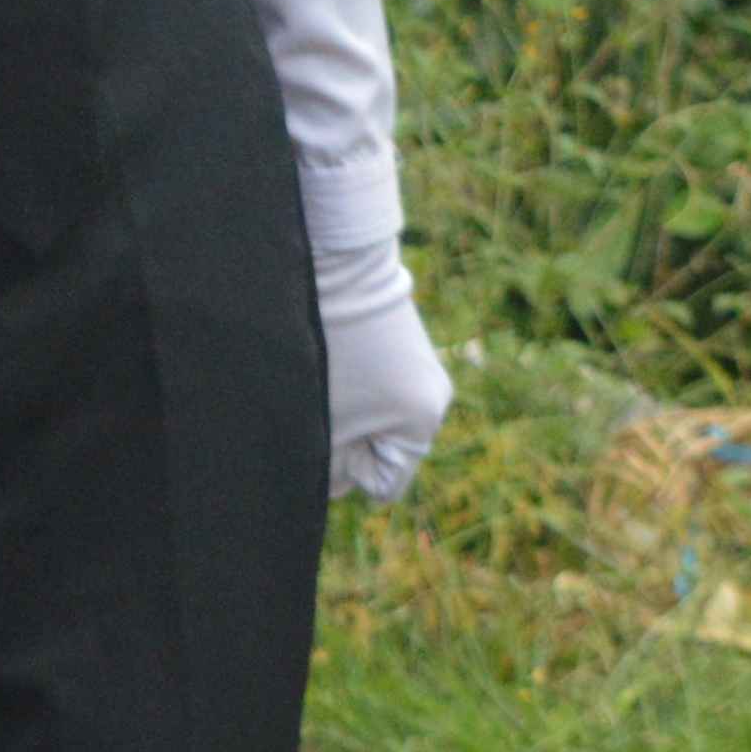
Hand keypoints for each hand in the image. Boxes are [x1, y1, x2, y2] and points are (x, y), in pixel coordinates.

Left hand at [318, 239, 451, 501]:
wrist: (336, 262)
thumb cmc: (325, 349)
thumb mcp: (321, 421)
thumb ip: (326, 467)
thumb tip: (328, 489)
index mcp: (422, 422)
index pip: (382, 484)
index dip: (342, 473)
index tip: (326, 433)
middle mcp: (432, 398)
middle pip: (372, 452)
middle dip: (339, 442)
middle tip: (318, 402)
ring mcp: (417, 369)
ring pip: (362, 419)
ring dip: (334, 412)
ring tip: (320, 377)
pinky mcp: (398, 345)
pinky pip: (364, 388)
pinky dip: (338, 385)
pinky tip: (325, 358)